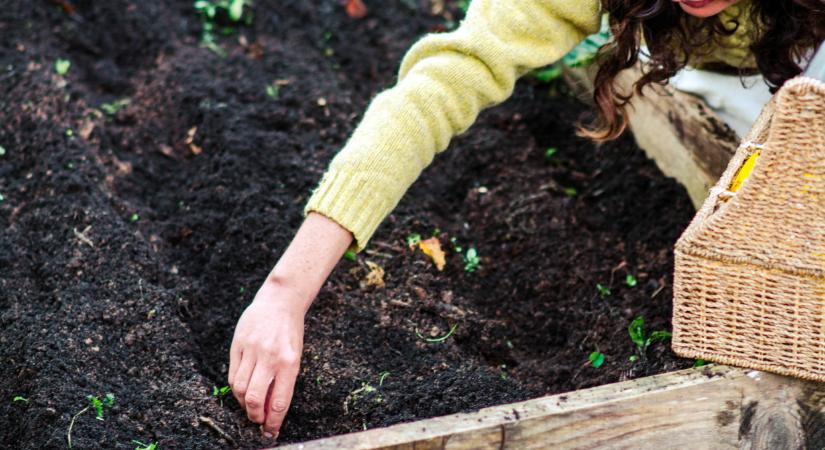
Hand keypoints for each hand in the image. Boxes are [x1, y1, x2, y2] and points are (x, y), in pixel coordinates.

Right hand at [228, 279, 305, 438]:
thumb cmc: (290, 332)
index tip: (270, 432)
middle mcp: (270, 357)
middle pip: (255, 398)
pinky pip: (233, 374)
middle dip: (255, 416)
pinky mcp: (238, 344)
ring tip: (250, 406)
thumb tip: (271, 411)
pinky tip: (242, 390)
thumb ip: (283, 382)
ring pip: (240, 388)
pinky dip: (236, 388)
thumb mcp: (295, 356)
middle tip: (257, 420)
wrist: (279, 301)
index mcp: (290, 362)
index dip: (273, 422)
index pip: (280, 401)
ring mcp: (252, 350)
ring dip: (244, 403)